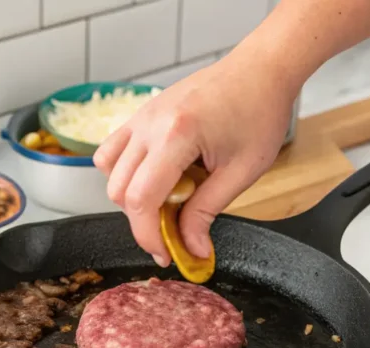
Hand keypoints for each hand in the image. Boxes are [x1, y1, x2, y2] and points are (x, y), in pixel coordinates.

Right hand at [94, 49, 297, 265]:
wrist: (259, 71)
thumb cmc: (258, 113)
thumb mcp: (241, 172)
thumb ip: (208, 211)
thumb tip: (192, 248)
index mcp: (177, 136)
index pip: (142, 200)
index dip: (149, 236)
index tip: (166, 254)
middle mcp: (150, 123)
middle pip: (120, 190)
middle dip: (142, 220)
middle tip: (173, 233)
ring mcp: (142, 115)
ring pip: (109, 170)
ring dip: (131, 196)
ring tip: (168, 202)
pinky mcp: (142, 112)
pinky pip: (114, 148)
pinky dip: (126, 171)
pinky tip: (158, 178)